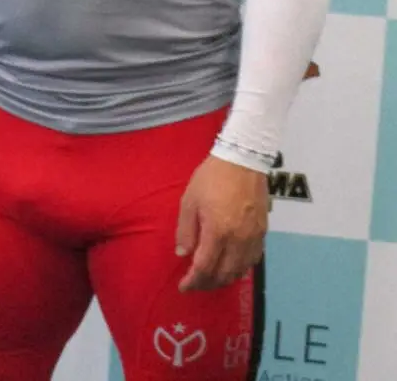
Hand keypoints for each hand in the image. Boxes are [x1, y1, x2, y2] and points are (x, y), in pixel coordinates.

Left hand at [175, 155, 267, 291]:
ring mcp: (253, 237)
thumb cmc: (212, 177)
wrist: (242, 159)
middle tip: (196, 283)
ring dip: (224, 279)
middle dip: (207, 284)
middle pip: (223, 275)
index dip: (193, 281)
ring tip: (211, 277)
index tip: (184, 287)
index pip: (204, 267)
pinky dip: (240, 268)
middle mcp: (238, 239)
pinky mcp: (263, 231)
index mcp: (217, 231)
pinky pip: (253, 259)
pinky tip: (231, 265)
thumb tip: (183, 254)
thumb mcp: (189, 200)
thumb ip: (185, 230)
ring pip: (240, 270)